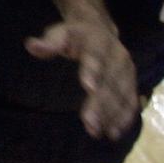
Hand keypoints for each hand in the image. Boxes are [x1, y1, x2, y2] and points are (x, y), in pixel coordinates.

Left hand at [26, 20, 138, 139]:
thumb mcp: (61, 33)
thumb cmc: (75, 37)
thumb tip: (32, 45)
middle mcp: (117, 55)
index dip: (92, 70)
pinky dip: (125, 117)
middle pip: (109, 80)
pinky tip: (114, 132)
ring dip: (113, 114)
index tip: (88, 86)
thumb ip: (50, 42)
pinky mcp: (131, 82)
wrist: (100, 30)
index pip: (95, 55)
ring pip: (122, 93)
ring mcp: (127, 70)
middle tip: (90, 123)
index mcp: (98, 40)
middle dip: (101, 102)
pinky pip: (130, 100)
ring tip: (101, 132)